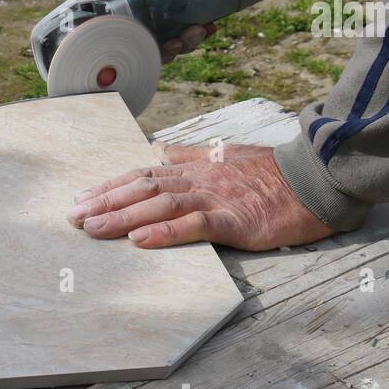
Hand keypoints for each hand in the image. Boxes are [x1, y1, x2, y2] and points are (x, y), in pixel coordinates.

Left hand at [65, 142, 334, 250]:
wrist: (316, 179)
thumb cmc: (271, 173)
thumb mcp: (226, 157)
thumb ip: (190, 156)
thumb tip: (157, 149)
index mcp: (195, 168)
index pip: (142, 176)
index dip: (110, 187)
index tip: (81, 198)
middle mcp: (198, 180)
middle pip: (142, 189)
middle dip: (105, 202)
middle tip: (72, 217)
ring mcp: (215, 199)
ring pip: (160, 205)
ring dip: (123, 216)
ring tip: (93, 228)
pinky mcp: (234, 219)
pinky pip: (194, 226)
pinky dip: (165, 232)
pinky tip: (140, 240)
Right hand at [91, 0, 217, 62]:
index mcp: (122, 0)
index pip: (123, 34)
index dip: (135, 48)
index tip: (149, 50)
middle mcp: (143, 6)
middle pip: (152, 41)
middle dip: (168, 49)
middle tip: (179, 42)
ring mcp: (168, 4)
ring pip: (176, 35)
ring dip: (188, 41)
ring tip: (199, 31)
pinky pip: (195, 22)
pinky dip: (203, 27)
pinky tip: (211, 24)